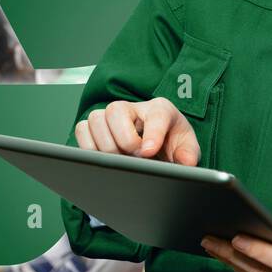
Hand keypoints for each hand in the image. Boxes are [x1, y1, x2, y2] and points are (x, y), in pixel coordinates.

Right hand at [73, 97, 200, 165]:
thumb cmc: (170, 145)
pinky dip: (89, 147)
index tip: (148, 151)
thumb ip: (189, 155)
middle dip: (124, 140)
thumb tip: (185, 163)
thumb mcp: (186, 149)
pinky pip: (82, 130)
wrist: (157, 149)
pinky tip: (104, 160)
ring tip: (120, 161)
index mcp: (160, 109)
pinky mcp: (94, 127)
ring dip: (106, 146)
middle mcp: (133, 108)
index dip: (152, 133)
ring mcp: (110, 116)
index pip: (156, 114)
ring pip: (95, 120)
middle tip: (135, 158)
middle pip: (116, 111)